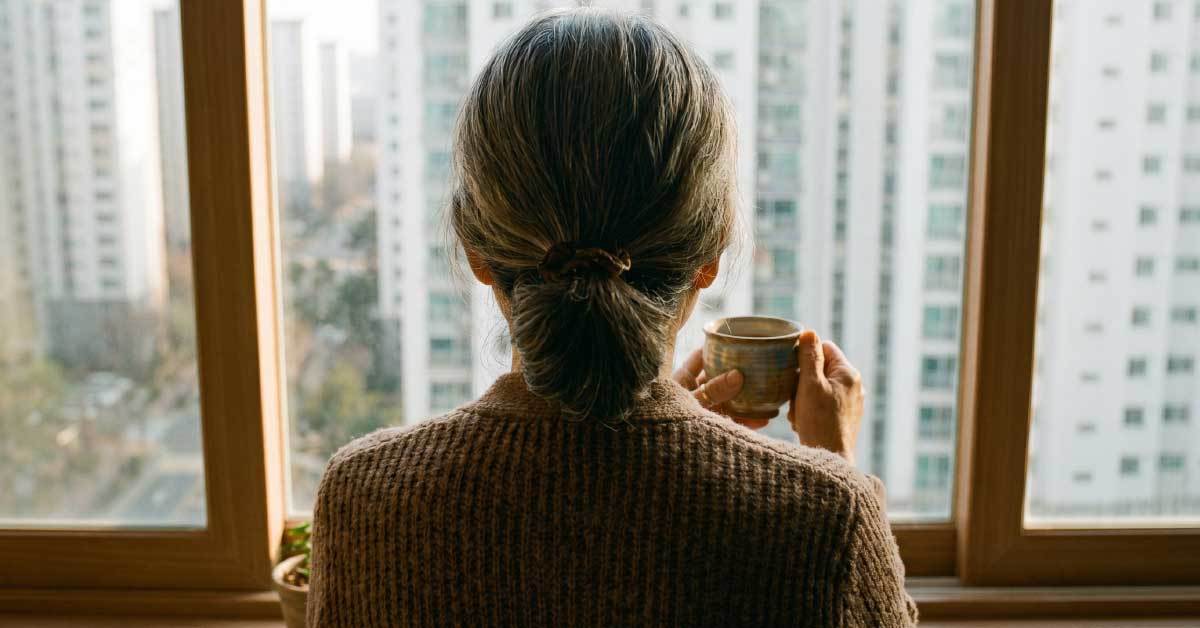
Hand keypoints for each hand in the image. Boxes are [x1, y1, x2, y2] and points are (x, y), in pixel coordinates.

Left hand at [672, 348, 768, 429]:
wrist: (665, 451)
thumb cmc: (669, 420)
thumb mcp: (691, 402)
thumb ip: (713, 391)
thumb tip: (738, 375)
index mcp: (683, 379)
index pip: (700, 356)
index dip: (715, 346)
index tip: (735, 339)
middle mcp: (695, 392)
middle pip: (719, 376)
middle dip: (737, 372)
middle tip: (759, 365)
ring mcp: (704, 410)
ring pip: (728, 399)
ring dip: (746, 397)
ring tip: (767, 393)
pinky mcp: (712, 426)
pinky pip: (731, 421)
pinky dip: (746, 420)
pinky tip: (763, 419)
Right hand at [788, 330, 862, 464]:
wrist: (830, 458)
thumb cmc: (818, 421)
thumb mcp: (809, 384)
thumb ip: (809, 357)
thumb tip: (809, 332)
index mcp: (849, 373)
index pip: (825, 348)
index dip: (806, 357)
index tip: (793, 372)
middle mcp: (855, 386)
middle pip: (821, 369)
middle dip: (803, 381)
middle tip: (795, 398)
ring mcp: (852, 402)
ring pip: (820, 387)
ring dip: (804, 397)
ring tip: (799, 414)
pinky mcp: (846, 417)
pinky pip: (825, 404)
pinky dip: (812, 409)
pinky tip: (805, 422)